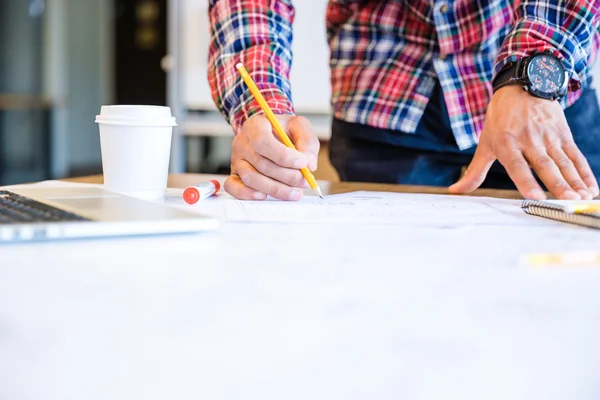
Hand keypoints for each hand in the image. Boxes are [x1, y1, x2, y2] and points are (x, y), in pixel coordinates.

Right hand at [225, 114, 319, 200]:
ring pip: (251, 178)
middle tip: (304, 181)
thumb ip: (307, 142)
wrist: (270, 133)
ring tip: (295, 192)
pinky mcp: (234, 174)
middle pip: (261, 164)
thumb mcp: (299, 127)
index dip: (284, 156)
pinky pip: (234, 187)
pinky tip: (265, 195)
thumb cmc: (283, 130)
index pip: (263, 143)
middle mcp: (242, 143)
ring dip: (275, 189)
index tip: (303, 163)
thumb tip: (310, 165)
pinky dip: (247, 194)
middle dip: (287, 176)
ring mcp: (237, 160)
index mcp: (256, 126)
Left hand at [449, 85, 598, 199]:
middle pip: (545, 166)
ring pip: (564, 162)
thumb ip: (475, 171)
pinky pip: (576, 156)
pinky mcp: (563, 135)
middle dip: (558, 184)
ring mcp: (549, 137)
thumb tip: (455, 191)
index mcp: (507, 143)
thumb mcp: (485, 143)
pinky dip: (585, 172)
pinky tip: (591, 187)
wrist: (522, 86)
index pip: (517, 166)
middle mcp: (529, 141)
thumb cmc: (500, 120)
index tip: (535, 197)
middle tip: (568, 201)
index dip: (526, 182)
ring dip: (575, 181)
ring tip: (583, 198)